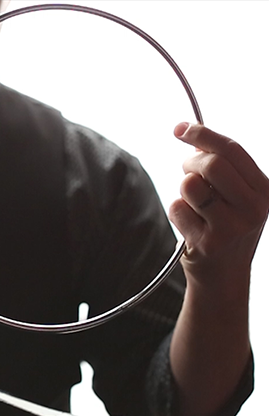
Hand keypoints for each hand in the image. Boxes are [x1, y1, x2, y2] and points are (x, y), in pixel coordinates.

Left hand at [169, 123, 268, 291]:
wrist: (223, 276)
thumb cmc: (226, 226)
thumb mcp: (236, 196)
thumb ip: (222, 166)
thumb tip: (190, 133)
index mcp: (265, 190)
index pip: (232, 149)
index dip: (202, 134)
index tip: (180, 128)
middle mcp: (254, 209)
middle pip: (211, 164)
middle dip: (190, 163)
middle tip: (188, 173)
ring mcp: (232, 227)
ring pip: (190, 185)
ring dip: (183, 190)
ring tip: (194, 204)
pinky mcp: (207, 243)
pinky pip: (176, 208)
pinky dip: (177, 212)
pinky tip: (191, 226)